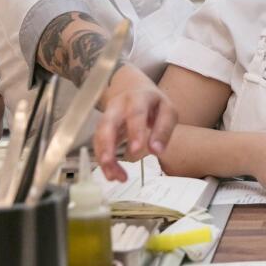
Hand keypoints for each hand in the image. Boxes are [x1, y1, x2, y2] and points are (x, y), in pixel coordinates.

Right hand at [94, 64, 176, 180]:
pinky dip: (103, 160)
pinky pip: (98, 144)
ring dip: (104, 157)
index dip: (135, 131)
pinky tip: (112, 174)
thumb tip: (156, 151)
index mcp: (139, 97)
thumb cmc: (154, 104)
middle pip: (108, 123)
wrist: (134, 88)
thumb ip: (164, 129)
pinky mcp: (101, 127)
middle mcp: (118, 105)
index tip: (137, 150)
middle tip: (110, 163)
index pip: (136, 113)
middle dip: (107, 144)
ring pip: (100, 136)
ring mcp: (107, 115)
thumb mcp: (167, 111)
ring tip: (114, 177)